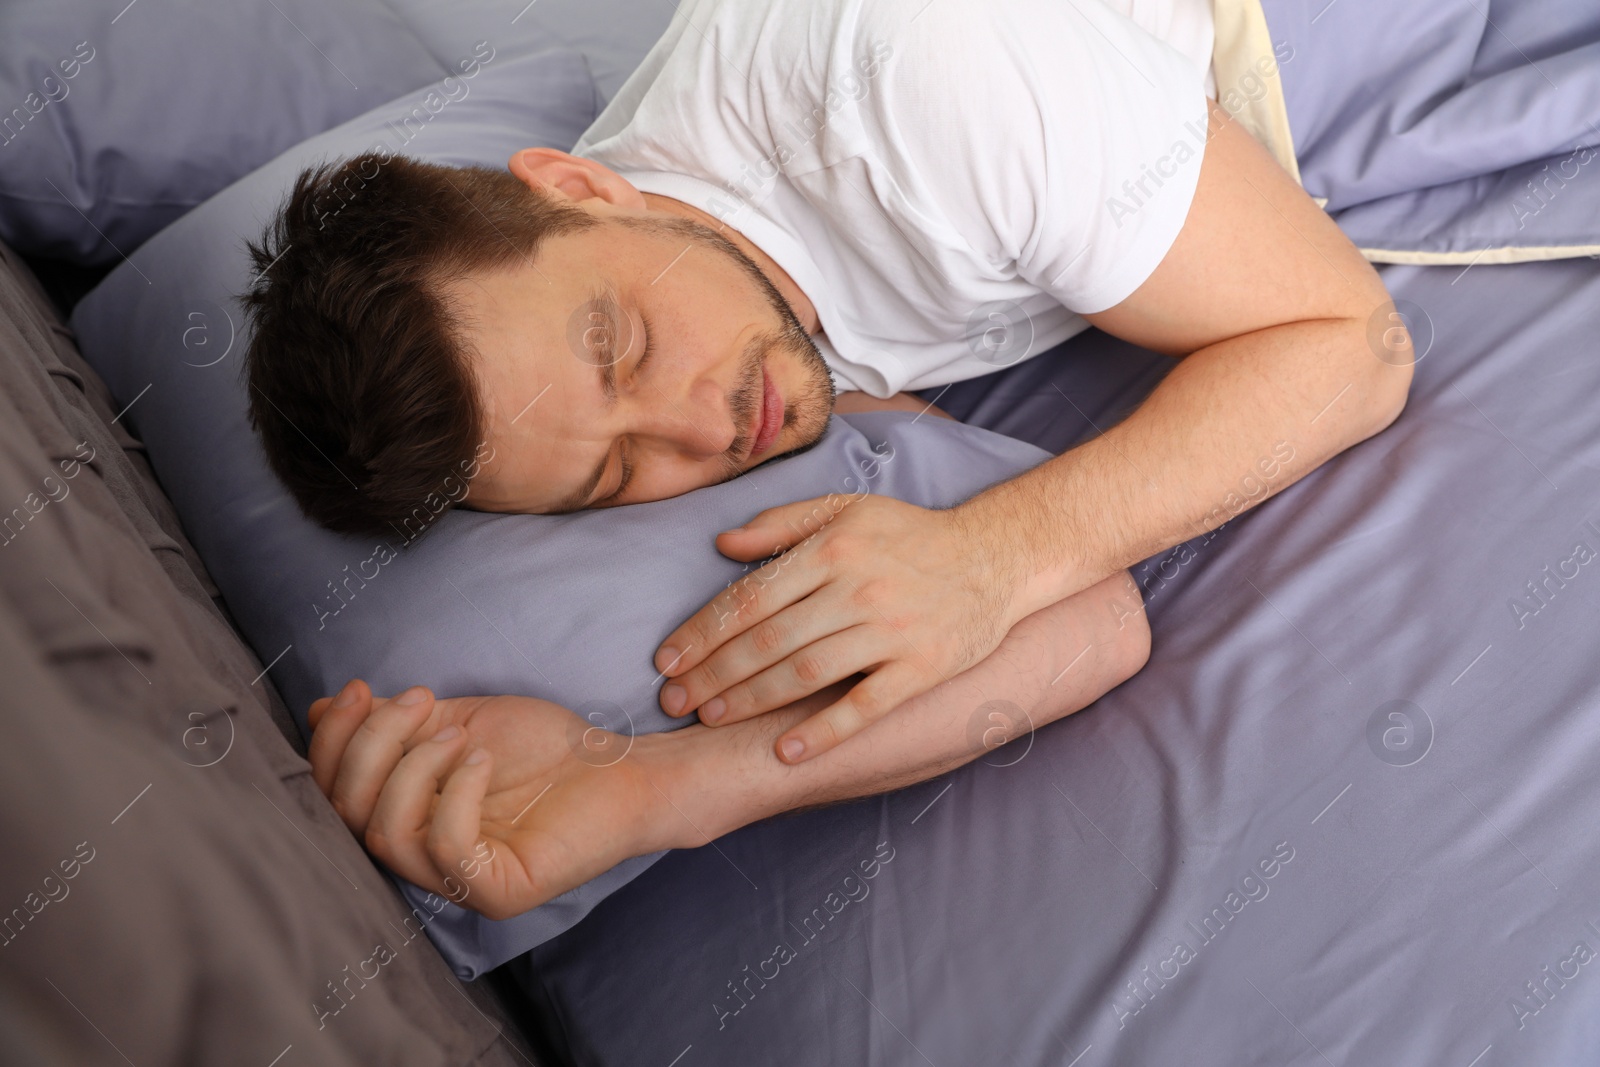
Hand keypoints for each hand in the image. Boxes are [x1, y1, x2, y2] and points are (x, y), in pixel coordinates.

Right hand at [306, 680, 673, 919]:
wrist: (619, 765)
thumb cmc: (543, 747)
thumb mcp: (456, 721)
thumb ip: (395, 722)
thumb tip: (325, 705)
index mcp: (404, 819)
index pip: (333, 792)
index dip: (332, 740)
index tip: (359, 688)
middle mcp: (421, 859)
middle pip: (348, 813)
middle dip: (368, 745)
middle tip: (417, 700)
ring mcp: (458, 883)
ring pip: (386, 835)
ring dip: (411, 768)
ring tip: (459, 735)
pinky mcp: (498, 892)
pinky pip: (446, 851)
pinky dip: (453, 797)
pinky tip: (481, 761)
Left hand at [654, 494, 1036, 763]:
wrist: (996, 556)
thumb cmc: (911, 535)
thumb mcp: (847, 509)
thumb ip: (782, 523)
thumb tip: (722, 544)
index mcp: (833, 549)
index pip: (751, 597)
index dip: (703, 632)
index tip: (667, 660)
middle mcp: (859, 589)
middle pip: (769, 640)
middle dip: (713, 674)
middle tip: (674, 701)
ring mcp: (892, 632)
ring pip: (806, 673)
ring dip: (751, 700)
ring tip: (711, 720)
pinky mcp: (922, 668)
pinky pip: (865, 706)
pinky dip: (824, 731)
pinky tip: (786, 750)